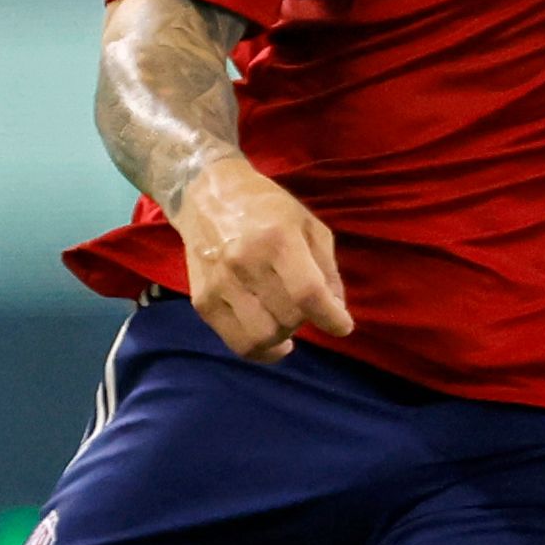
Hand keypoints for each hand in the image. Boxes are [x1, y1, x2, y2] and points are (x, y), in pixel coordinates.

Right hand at [172, 156, 353, 360]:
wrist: (208, 195)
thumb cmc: (267, 208)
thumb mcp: (309, 225)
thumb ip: (327, 268)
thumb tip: (335, 311)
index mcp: (277, 239)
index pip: (307, 292)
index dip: (330, 317)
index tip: (343, 326)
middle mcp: (244, 262)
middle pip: (287, 318)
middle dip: (306, 320)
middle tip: (306, 308)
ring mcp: (219, 284)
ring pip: (261, 337)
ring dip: (283, 337)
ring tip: (286, 321)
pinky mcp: (202, 301)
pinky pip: (236, 342)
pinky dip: (260, 349)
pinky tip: (270, 339)